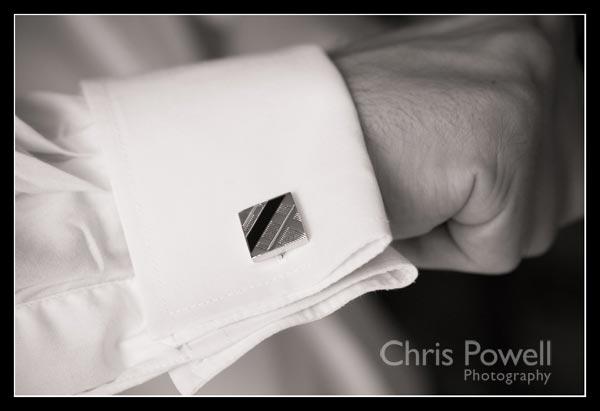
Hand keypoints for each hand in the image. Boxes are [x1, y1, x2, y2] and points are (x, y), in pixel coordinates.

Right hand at [332, 16, 582, 272]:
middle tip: (427, 171)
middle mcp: (539, 43)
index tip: (453, 168)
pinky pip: (497, 248)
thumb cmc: (354, 132)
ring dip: (467, 229)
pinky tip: (407, 197)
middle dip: (496, 210)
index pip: (570, 153)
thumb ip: (510, 123)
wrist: (290, 137)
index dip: (509, 189)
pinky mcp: (500, 141)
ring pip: (533, 226)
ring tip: (414, 180)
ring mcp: (526, 86)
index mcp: (530, 30)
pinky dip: (445, 246)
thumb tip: (557, 176)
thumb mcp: (453, 106)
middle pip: (564, 192)